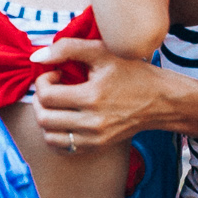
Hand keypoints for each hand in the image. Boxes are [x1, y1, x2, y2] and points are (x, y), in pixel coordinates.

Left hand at [29, 37, 168, 148]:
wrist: (161, 100)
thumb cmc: (133, 72)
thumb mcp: (103, 52)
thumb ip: (67, 48)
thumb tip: (36, 58)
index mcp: (92, 97)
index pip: (46, 96)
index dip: (43, 81)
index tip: (55, 74)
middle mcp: (92, 123)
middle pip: (44, 118)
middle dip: (39, 100)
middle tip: (50, 88)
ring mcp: (94, 139)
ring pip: (49, 137)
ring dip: (44, 118)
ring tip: (56, 105)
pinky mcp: (97, 147)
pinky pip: (63, 148)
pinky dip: (55, 135)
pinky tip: (63, 119)